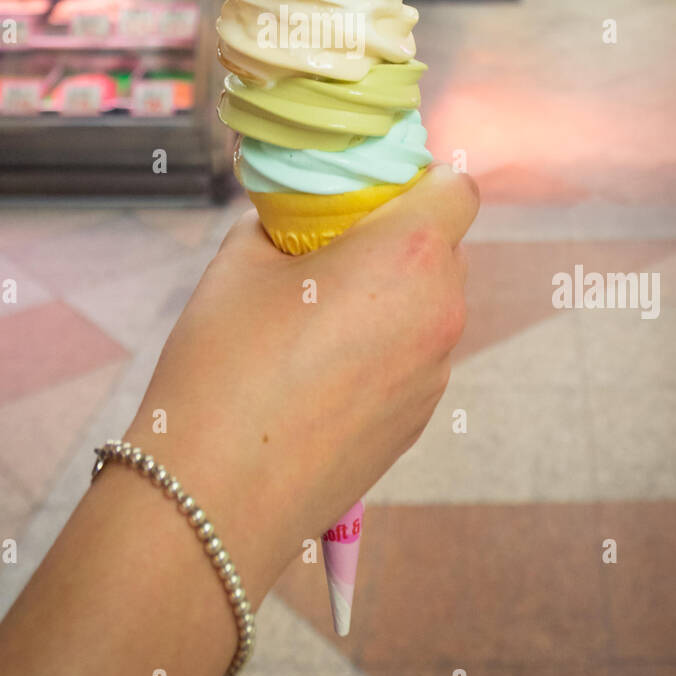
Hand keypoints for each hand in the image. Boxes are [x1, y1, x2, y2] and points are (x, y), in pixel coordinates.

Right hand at [125, 163, 478, 604]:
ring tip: (317, 315)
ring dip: (392, 295)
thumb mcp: (238, 262)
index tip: (370, 192)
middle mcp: (441, 312)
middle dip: (399, 237)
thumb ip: (277, 223)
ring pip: (432, 305)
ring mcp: (435, 373)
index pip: (457, 189)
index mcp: (409, 256)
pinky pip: (416, 355)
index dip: (420, 180)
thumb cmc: (225, 366)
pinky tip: (320, 367)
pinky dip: (385, 345)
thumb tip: (289, 219)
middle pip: (446, 247)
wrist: (217, 496)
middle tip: (331, 248)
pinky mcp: (419, 421)